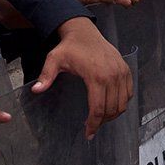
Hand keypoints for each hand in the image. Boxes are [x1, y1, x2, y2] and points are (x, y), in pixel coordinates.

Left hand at [33, 17, 132, 139]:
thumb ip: (46, 76)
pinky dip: (122, 103)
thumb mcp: (54, 60)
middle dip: (103, 122)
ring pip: (122, 103)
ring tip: (102, 118)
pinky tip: (111, 105)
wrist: (84, 31)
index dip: (94, 124)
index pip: (98, 108)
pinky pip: (128, 93)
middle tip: (93, 128)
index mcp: (96, 76)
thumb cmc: (70, 47)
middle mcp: (112, 75)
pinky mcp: (125, 70)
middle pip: (112, 109)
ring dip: (113, 114)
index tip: (88, 133)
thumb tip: (36, 90)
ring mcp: (121, 72)